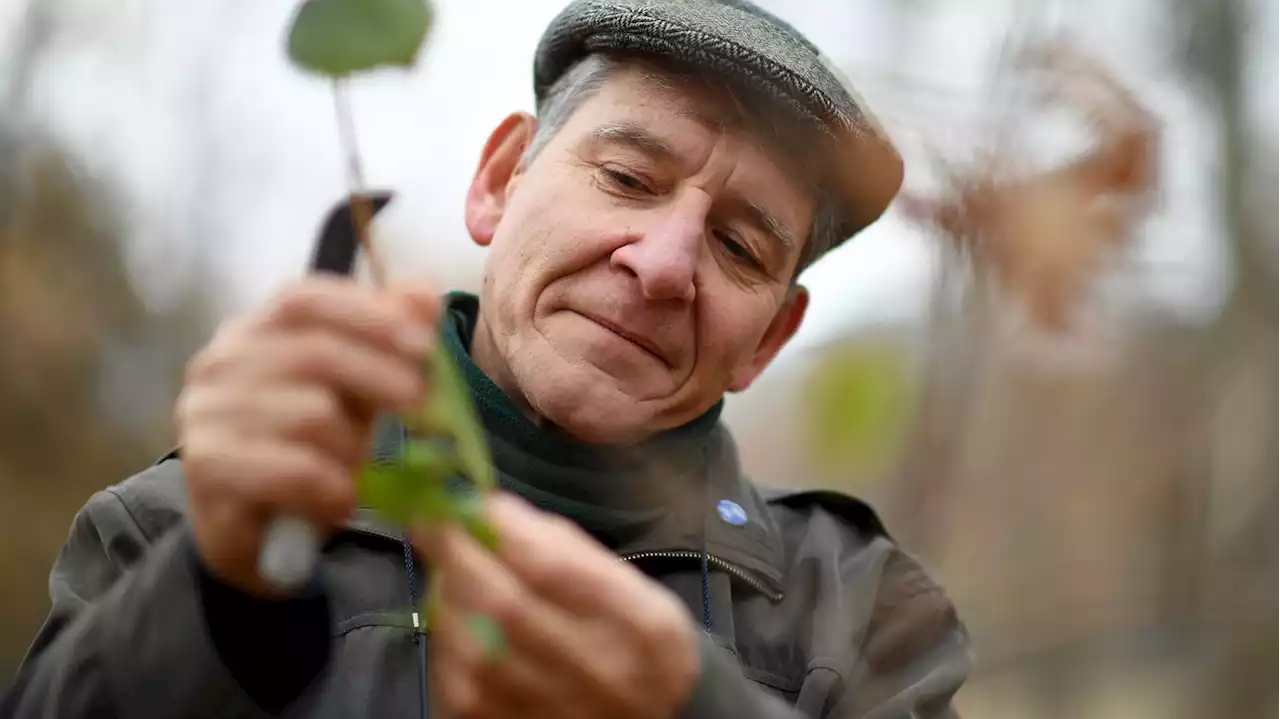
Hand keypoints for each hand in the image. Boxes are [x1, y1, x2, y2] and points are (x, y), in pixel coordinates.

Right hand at [176, 277, 438, 595]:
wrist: (258, 531)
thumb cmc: (313, 447)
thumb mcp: (359, 389)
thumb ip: (388, 339)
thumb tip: (425, 292)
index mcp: (255, 329)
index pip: (305, 299)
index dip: (369, 316)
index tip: (425, 345)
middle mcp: (220, 362)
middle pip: (314, 352)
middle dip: (382, 377)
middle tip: (424, 405)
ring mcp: (205, 414)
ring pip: (311, 415)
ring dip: (354, 447)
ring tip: (361, 470)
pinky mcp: (208, 468)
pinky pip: (293, 470)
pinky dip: (332, 487)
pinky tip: (343, 499)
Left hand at [416, 493, 700, 718]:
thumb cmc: (634, 640)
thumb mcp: (634, 586)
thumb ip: (568, 548)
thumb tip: (493, 510)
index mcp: (640, 624)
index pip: (555, 569)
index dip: (500, 529)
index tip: (470, 498)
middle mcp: (598, 672)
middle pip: (504, 605)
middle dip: (458, 553)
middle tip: (432, 519)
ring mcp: (551, 709)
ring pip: (472, 643)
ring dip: (448, 593)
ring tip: (450, 567)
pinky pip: (456, 678)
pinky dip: (447, 637)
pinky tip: (456, 614)